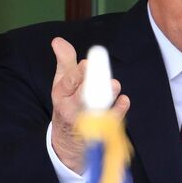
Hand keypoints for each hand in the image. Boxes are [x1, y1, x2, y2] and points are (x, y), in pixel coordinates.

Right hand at [50, 37, 130, 173]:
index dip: (79, 73)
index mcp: (62, 94)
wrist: (68, 142)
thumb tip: (58, 40)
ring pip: (98, 109)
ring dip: (108, 97)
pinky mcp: (100, 131)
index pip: (69, 81)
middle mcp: (72, 108)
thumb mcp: (62, 84)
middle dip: (93, 84)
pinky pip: (111, 121)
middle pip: (83, 95)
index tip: (88, 63)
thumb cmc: (68, 104)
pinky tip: (124, 100)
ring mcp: (86, 121)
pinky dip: (119, 110)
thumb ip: (64, 62)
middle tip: (104, 76)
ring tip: (114, 85)